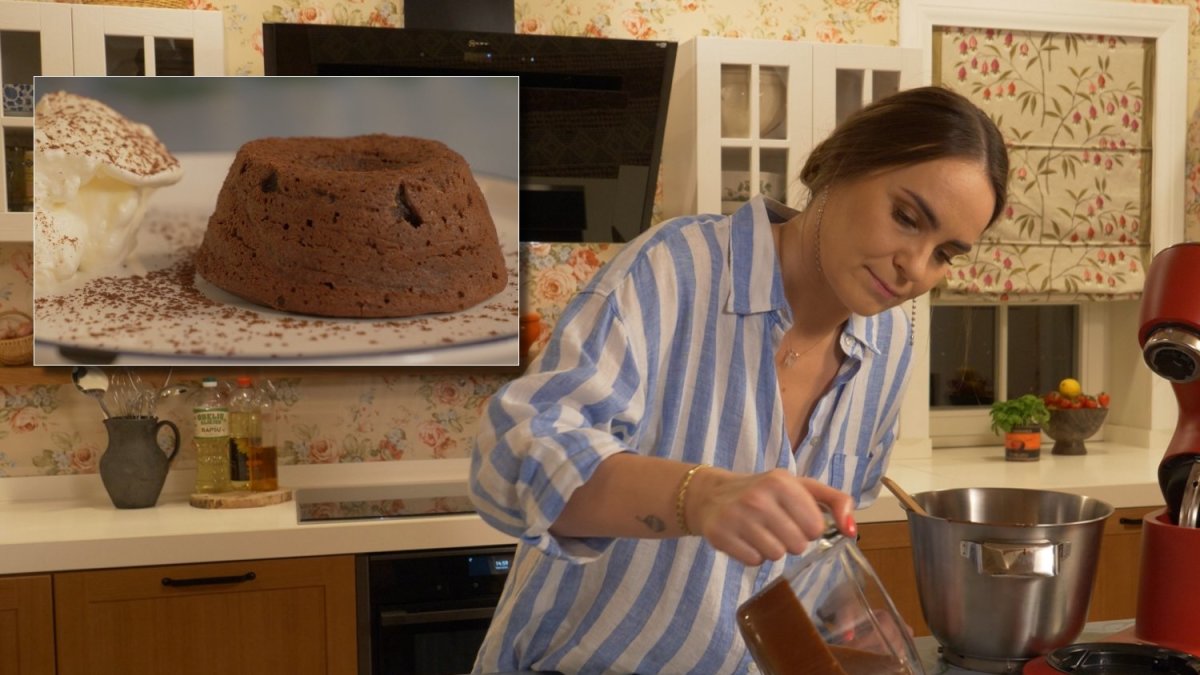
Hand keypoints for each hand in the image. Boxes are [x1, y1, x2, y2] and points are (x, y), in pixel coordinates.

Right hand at [687, 468, 855, 564]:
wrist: (711, 494)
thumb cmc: (764, 492)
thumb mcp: (801, 487)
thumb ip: (836, 501)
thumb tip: (852, 530)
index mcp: (781, 482)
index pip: (816, 527)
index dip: (808, 527)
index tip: (794, 517)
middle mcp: (758, 498)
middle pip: (797, 545)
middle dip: (791, 540)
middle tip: (776, 526)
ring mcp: (737, 517)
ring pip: (776, 555)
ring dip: (772, 549)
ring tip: (761, 532)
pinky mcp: (721, 535)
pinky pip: (754, 562)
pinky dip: (753, 555)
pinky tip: (746, 539)